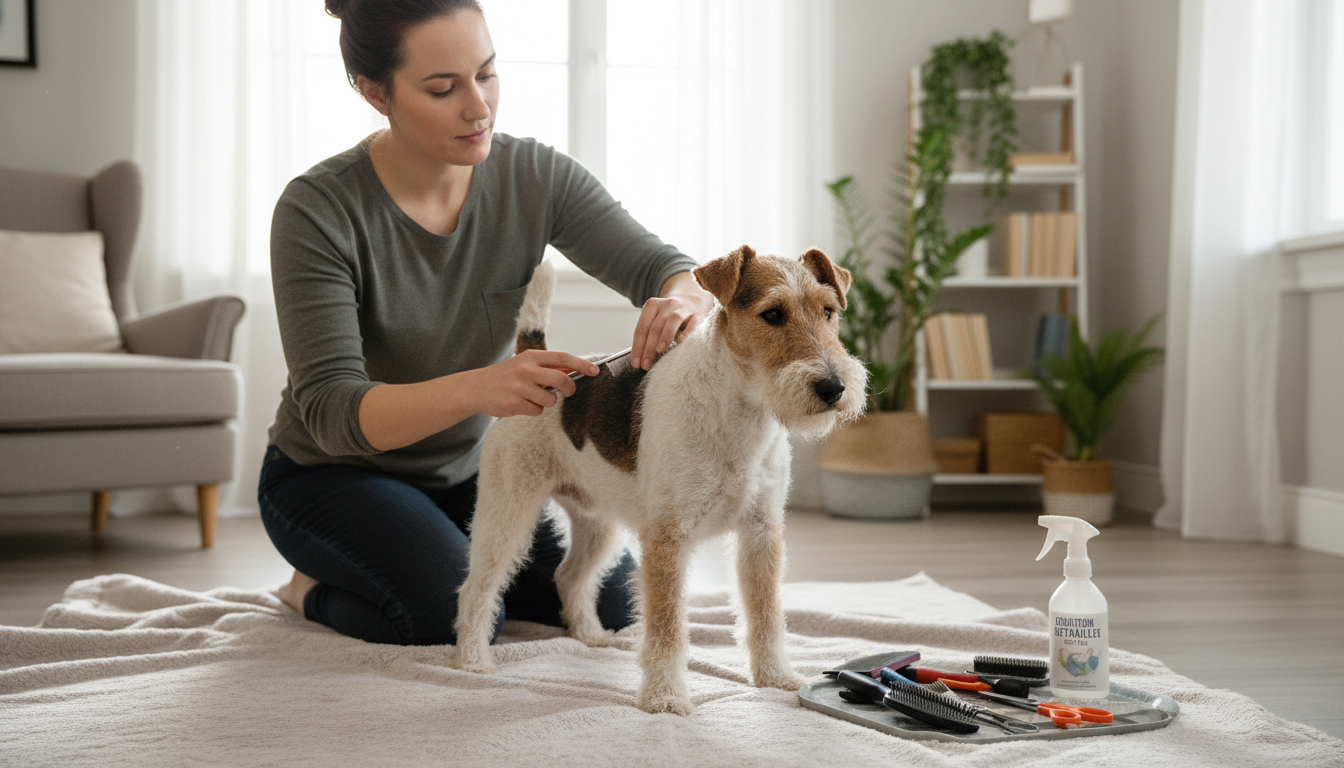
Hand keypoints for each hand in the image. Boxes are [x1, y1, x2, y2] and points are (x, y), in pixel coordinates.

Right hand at [470, 350, 599, 416]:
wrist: (476, 388)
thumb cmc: (505, 376)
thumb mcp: (524, 364)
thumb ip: (547, 367)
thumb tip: (573, 370)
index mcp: (531, 356)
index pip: (562, 357)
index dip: (581, 364)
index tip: (595, 370)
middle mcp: (526, 369)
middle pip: (562, 379)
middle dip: (570, 388)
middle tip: (568, 392)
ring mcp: (520, 387)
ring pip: (551, 399)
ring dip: (547, 402)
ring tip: (532, 397)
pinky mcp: (514, 403)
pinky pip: (538, 411)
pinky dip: (534, 410)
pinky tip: (521, 404)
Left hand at [631, 272, 714, 369]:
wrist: (692, 300)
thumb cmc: (670, 316)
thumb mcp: (656, 320)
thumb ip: (648, 335)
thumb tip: (639, 359)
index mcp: (653, 306)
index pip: (642, 328)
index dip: (637, 346)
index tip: (635, 363)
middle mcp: (667, 305)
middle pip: (655, 326)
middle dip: (648, 347)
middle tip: (646, 364)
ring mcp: (683, 308)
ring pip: (673, 320)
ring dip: (665, 336)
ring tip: (659, 350)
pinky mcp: (698, 314)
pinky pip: (693, 323)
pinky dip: (686, 333)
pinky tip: (681, 343)